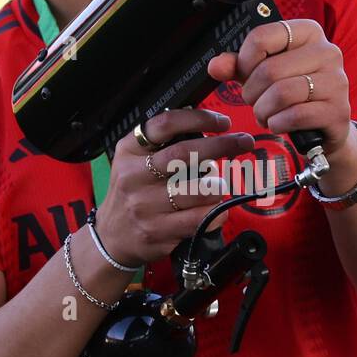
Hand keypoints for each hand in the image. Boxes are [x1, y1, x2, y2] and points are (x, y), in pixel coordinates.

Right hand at [93, 108, 254, 267]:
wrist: (112, 237)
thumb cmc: (133, 193)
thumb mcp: (135, 161)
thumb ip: (163, 144)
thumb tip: (206, 128)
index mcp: (129, 151)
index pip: (166, 125)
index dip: (199, 119)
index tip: (223, 122)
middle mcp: (134, 176)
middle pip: (186, 153)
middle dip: (222, 145)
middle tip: (244, 142)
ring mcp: (145, 205)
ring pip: (199, 189)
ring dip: (218, 186)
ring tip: (218, 187)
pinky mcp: (157, 231)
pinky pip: (200, 219)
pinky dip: (217, 213)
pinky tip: (217, 210)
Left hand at [207, 19, 351, 159]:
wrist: (325, 126)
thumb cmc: (293, 92)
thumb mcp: (263, 74)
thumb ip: (238, 66)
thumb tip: (215, 66)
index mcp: (308, 32)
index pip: (262, 36)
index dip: (244, 61)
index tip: (245, 75)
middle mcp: (327, 51)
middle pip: (269, 69)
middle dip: (252, 93)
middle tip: (254, 102)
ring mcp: (336, 81)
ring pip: (282, 93)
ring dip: (263, 110)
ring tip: (265, 115)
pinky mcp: (337, 110)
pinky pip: (295, 115)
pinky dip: (278, 123)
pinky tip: (279, 124)